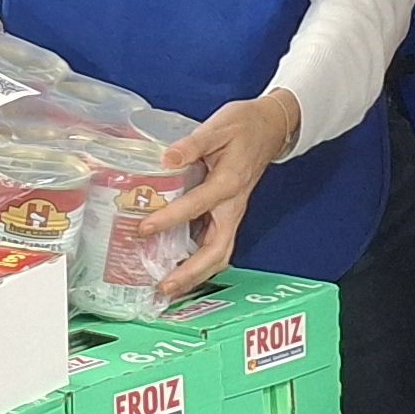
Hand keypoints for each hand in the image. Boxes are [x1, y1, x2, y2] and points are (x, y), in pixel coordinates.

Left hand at [148, 89, 303, 294]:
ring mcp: (233, 213)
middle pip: (217, 250)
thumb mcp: (219, 126)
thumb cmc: (245, 125)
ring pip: (219, 254)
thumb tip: (168, 158)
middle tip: (164, 287)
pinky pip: (216, 245)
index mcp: (229, 183)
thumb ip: (193, 143)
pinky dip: (199, 262)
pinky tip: (178, 268)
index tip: (144, 229)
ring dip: (196, 274)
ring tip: (169, 289)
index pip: (197, 206)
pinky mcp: (229, 215)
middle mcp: (233, 206)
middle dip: (191, 272)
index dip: (169, 219)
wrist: (270, 127)